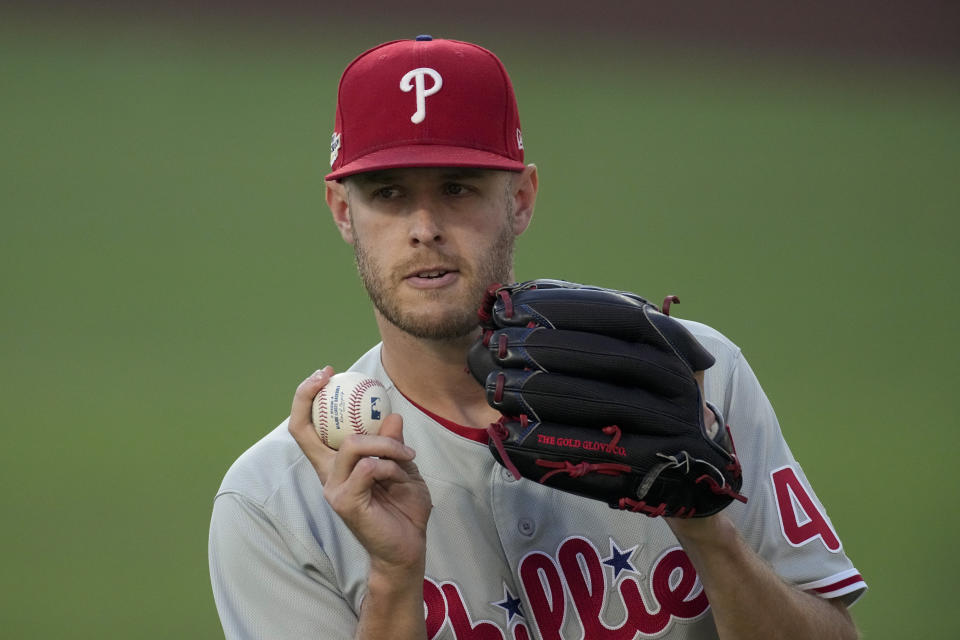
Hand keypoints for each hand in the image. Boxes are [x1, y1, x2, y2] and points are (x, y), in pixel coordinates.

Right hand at [288, 367, 432, 576]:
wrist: (408, 548)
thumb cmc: (404, 509)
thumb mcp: (401, 467)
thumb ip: (392, 443)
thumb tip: (391, 415)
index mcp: (335, 464)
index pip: (307, 428)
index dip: (306, 398)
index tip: (324, 373)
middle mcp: (327, 474)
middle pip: (302, 430)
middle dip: (306, 396)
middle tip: (328, 374)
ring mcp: (333, 488)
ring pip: (352, 445)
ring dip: (386, 444)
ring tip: (408, 456)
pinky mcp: (345, 502)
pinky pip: (369, 467)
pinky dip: (390, 465)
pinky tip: (401, 475)